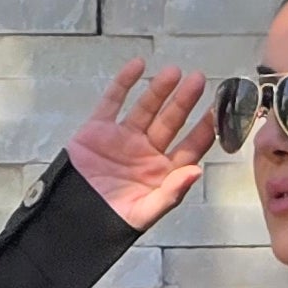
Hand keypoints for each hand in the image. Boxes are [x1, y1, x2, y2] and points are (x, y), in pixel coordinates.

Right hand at [66, 60, 215, 231]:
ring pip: (145, 108)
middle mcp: (146, 151)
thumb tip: (197, 171)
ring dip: (159, 89)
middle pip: (170, 122)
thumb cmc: (109, 220)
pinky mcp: (98, 128)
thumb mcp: (145, 212)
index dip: (204, 129)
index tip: (216, 112)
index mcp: (161, 172)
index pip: (190, 147)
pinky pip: (113, 101)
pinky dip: (124, 83)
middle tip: (198, 80)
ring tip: (174, 72)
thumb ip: (172, 192)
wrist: (70, 217)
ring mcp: (123, 138)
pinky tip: (138, 66)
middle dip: (184, 101)